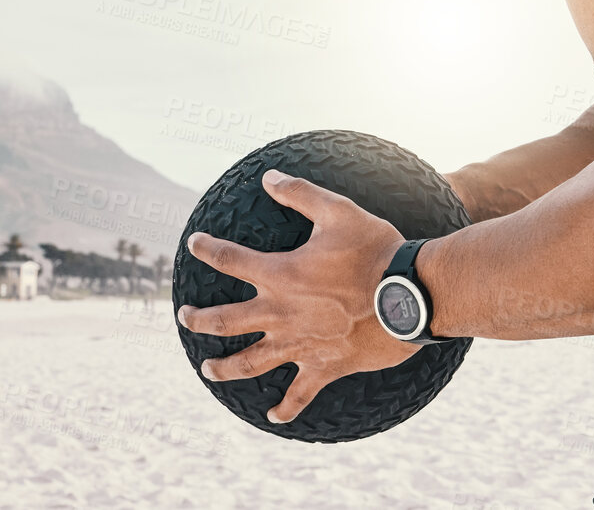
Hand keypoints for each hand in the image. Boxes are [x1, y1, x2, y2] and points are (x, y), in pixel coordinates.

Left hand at [176, 168, 422, 422]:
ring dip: (224, 367)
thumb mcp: (339, 212)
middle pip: (225, 321)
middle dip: (199, 319)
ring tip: (207, 369)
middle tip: (185, 317)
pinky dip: (285, 408)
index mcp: (281, 275)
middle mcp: (281, 314)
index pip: (231, 259)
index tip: (195, 244)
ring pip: (249, 363)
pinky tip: (273, 416)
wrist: (408, 295)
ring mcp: (300, 344)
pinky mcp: (323, 366)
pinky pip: (299, 394)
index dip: (209, 249)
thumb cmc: (376, 251)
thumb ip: (301, 194)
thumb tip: (268, 177)